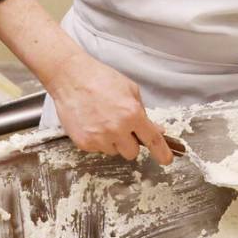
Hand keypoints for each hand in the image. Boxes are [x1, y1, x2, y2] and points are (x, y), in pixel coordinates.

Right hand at [46, 51, 173, 164]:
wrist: (71, 77)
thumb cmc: (101, 79)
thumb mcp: (130, 89)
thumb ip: (143, 111)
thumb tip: (156, 129)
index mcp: (132, 114)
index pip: (152, 140)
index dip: (162, 152)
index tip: (166, 160)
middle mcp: (117, 129)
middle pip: (132, 152)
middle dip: (130, 142)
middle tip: (121, 127)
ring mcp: (99, 138)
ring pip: (114, 151)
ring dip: (112, 141)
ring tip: (102, 120)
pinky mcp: (84, 143)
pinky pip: (97, 149)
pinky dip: (97, 139)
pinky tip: (92, 122)